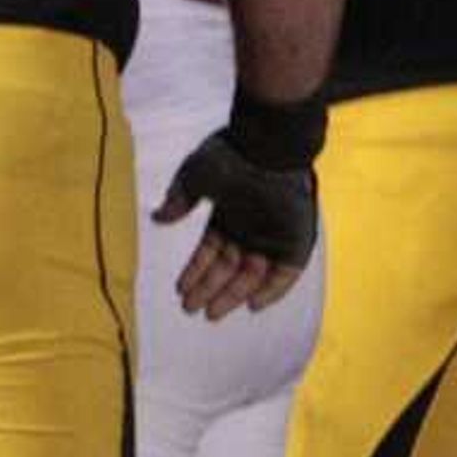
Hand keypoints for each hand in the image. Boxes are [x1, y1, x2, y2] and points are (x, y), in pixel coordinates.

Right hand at [154, 113, 319, 317]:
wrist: (269, 145)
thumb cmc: (231, 157)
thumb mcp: (195, 176)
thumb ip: (179, 198)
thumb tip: (158, 217)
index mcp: (230, 215)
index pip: (211, 252)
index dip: (196, 271)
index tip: (181, 289)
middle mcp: (252, 228)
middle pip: (229, 268)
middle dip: (210, 289)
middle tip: (192, 308)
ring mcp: (275, 236)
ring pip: (253, 275)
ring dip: (234, 294)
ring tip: (213, 312)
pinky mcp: (297, 240)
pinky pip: (286, 273)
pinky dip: (273, 290)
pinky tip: (252, 304)